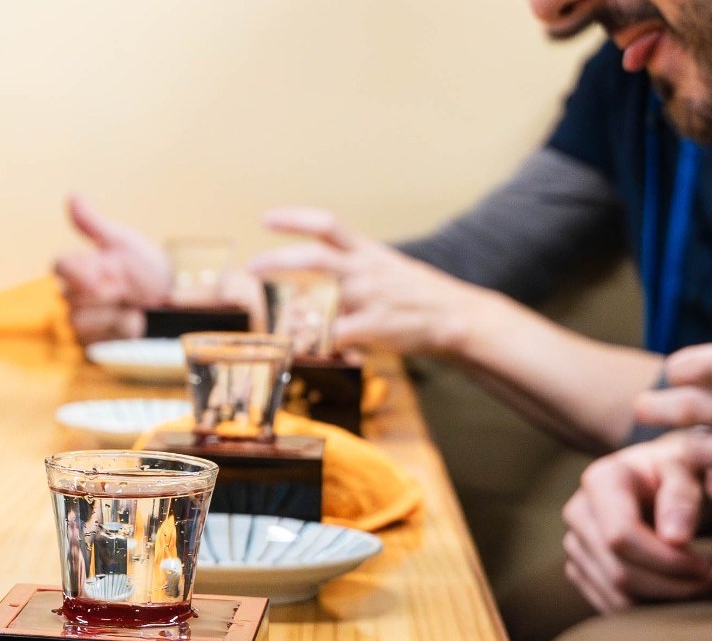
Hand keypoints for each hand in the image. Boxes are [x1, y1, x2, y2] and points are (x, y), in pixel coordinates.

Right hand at [55, 195, 167, 342]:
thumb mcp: (122, 241)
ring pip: (79, 321)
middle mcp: (76, 293)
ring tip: (132, 306)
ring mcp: (84, 318)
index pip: (60, 265)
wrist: (172, 296)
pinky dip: (118, 331)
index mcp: (79, 266)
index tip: (100, 274)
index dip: (78, 271)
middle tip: (125, 289)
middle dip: (103, 295)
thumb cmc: (144, 266)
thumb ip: (93, 223)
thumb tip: (72, 196)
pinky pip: (94, 341)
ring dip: (111, 314)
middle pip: (70, 298)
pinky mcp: (94, 341)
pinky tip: (133, 322)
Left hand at [250, 207, 500, 356]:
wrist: (459, 317)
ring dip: (290, 311)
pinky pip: (334, 334)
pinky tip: (301, 349)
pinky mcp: (375, 326)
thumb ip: (351, 273)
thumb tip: (314, 288)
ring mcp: (370, 297)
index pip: (328, 225)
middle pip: (316, 256)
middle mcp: (366, 270)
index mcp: (368, 252)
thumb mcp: (387, 270)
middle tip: (252, 266)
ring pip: (320, 298)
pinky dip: (314, 342)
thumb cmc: (417, 297)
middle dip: (279, 260)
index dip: (295, 219)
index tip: (266, 218)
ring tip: (270, 321)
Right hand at [559, 435, 711, 612]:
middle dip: (673, 585)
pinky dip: (648, 607)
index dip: (667, 560)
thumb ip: (682, 497)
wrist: (655, 475)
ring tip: (702, 584)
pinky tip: (677, 590)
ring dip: (665, 599)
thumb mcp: (687, 467)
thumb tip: (675, 540)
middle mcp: (577, 512)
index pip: (622, 537)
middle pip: (619, 571)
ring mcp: (574, 542)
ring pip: (616, 593)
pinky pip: (611, 603)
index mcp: (600, 481)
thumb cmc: (676, 469)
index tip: (709, 565)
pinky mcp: (579, 566)